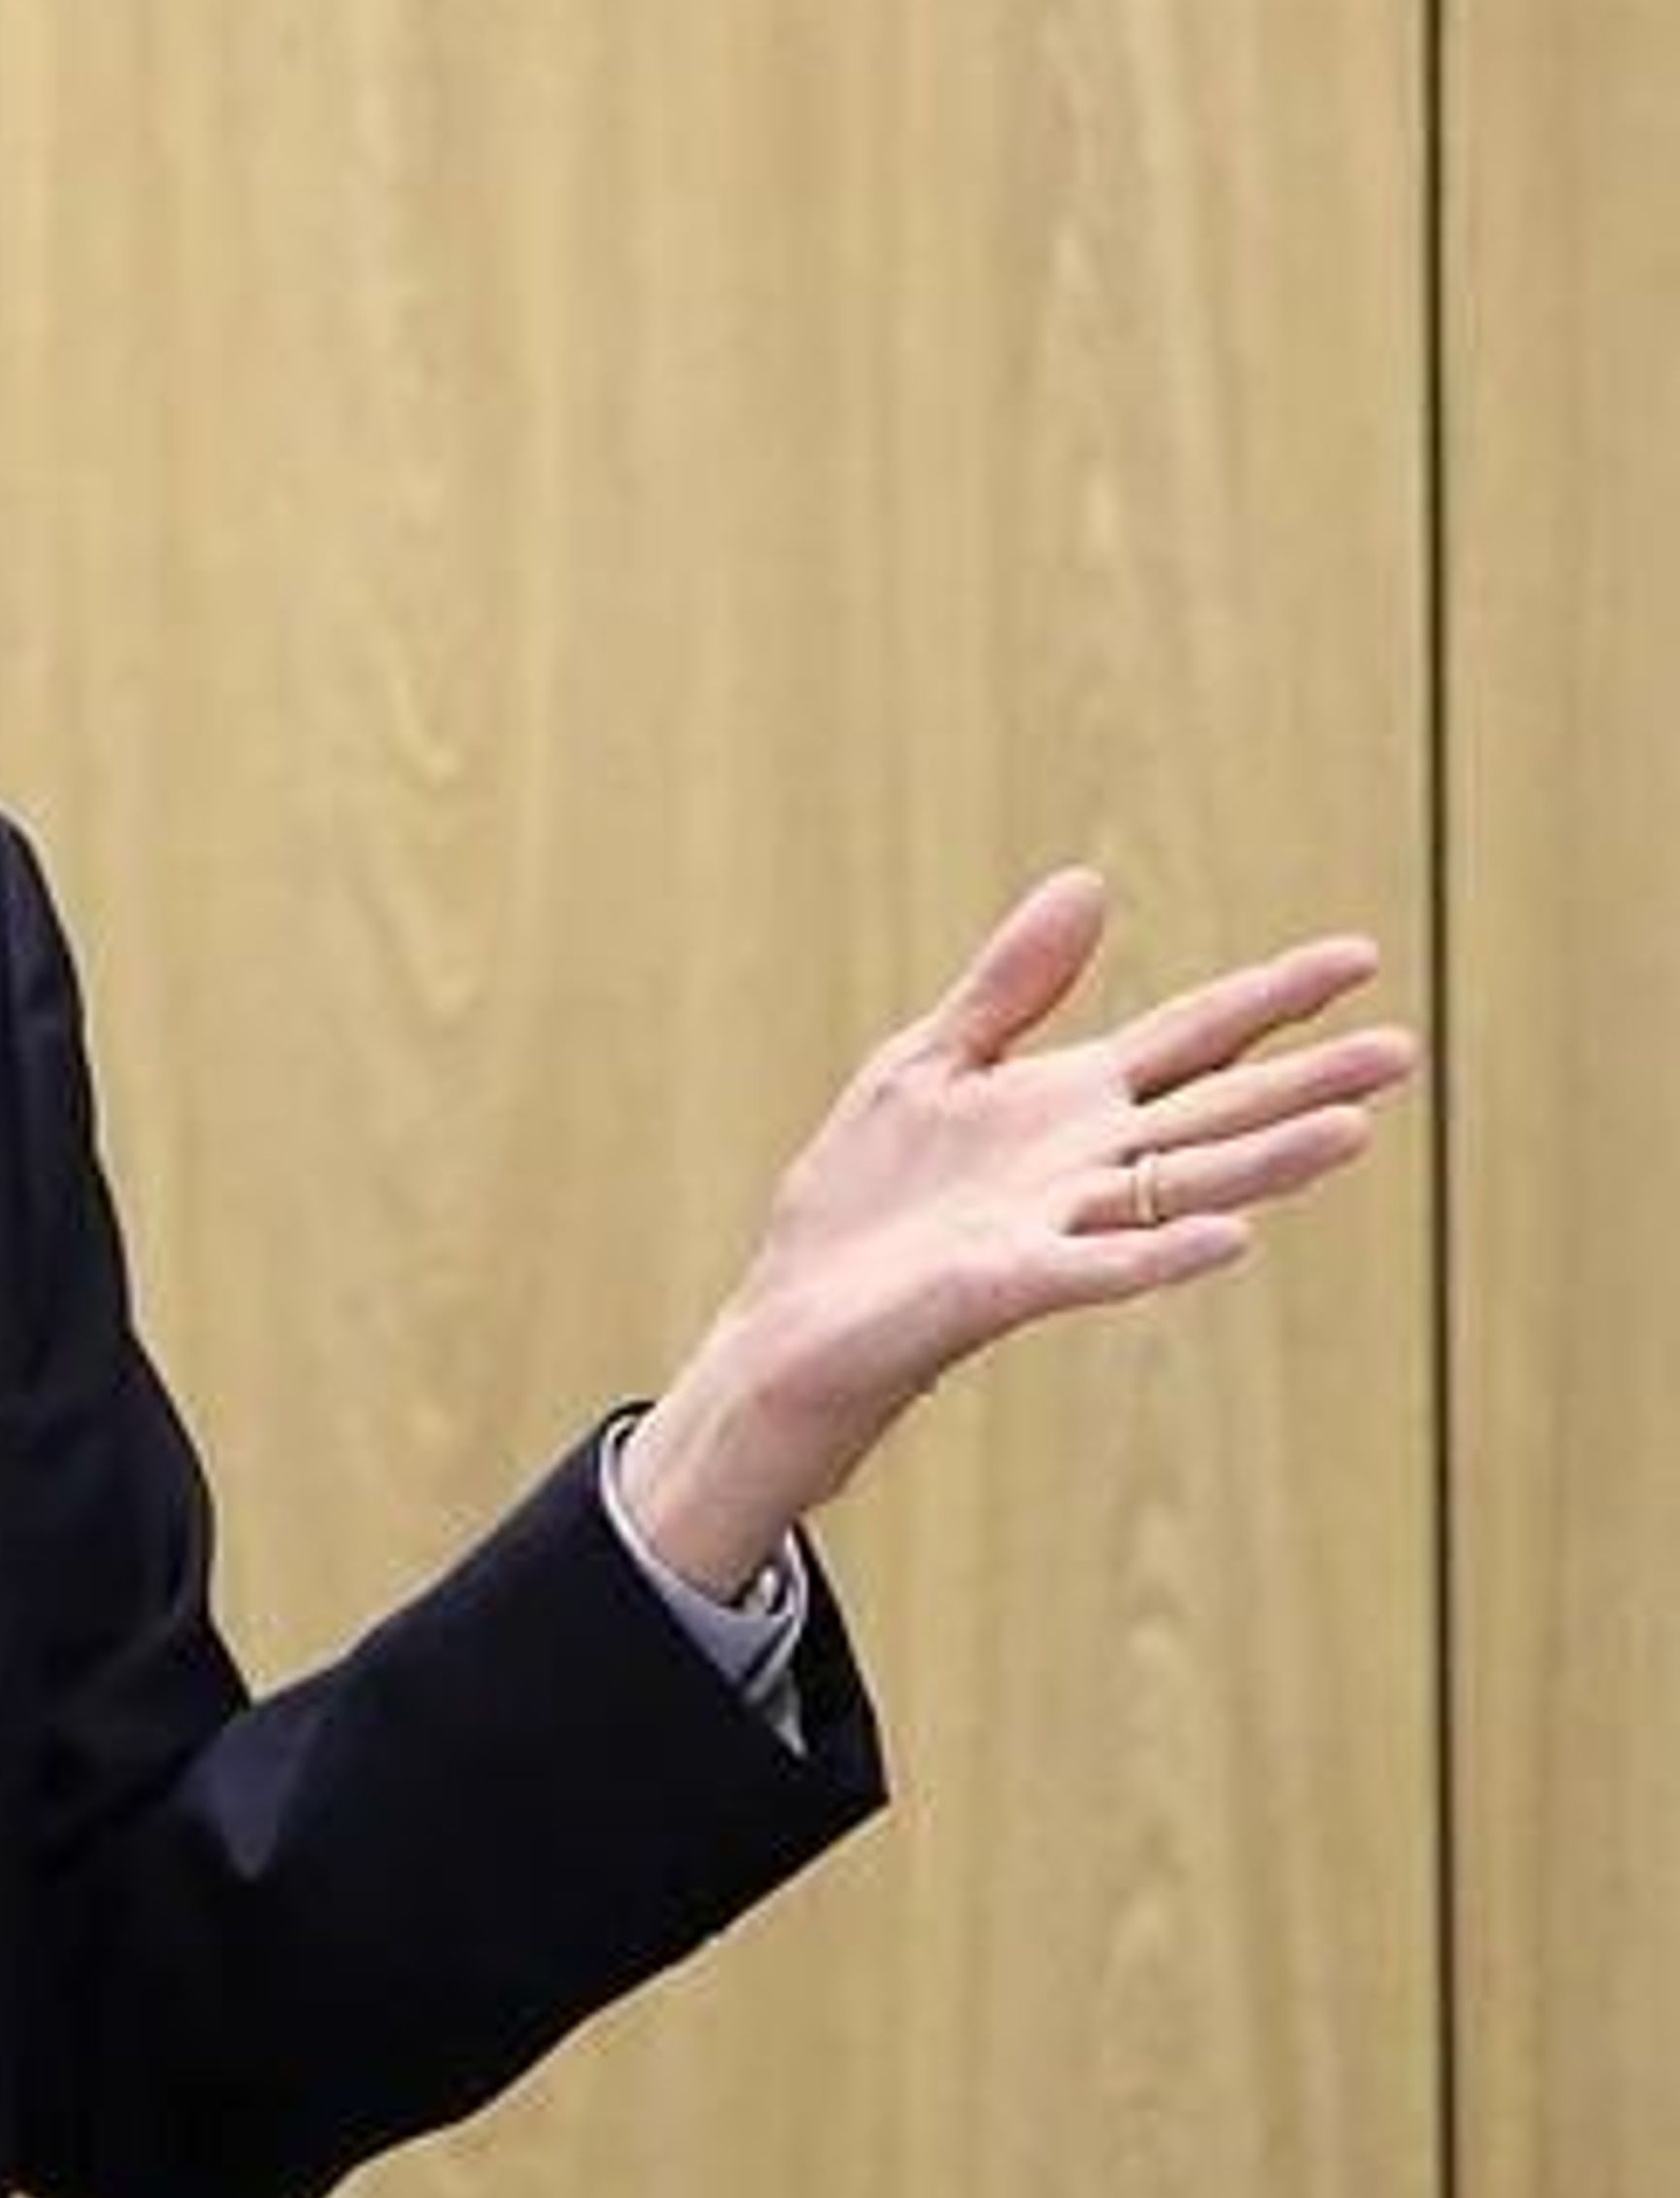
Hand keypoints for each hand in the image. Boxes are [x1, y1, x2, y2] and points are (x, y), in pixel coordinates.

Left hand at [617, 867, 1417, 1595]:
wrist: (793, 1316)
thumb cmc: (862, 1203)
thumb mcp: (930, 1062)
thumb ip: (1011, 985)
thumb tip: (1089, 882)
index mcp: (1070, 1106)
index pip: (1192, 1038)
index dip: (1270, 999)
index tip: (1360, 956)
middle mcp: (1083, 1167)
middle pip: (1215, 1112)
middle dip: (1307, 1081)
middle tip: (1404, 1050)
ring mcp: (1054, 1228)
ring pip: (1182, 1187)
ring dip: (1267, 1162)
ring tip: (1355, 1129)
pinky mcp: (1005, 1286)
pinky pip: (1099, 1268)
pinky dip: (1161, 1252)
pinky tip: (1229, 1237)